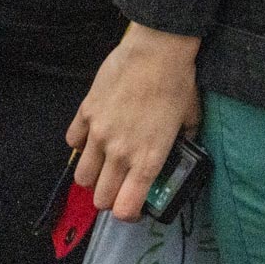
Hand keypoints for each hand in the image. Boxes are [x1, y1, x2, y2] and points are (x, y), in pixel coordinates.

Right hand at [66, 24, 201, 221]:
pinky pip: (73, 142)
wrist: (157, 49)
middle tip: (119, 186)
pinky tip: (93, 137)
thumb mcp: (191, 116)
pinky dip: (80, 145)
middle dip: (109, 198)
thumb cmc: (179, 81)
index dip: (129, 214)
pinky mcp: (86, 113)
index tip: (134, 208)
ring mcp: (99, 134)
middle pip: (100, 199)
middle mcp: (119, 153)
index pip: (126, 207)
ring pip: (82, 177)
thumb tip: (184, 145)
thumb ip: (185, 138)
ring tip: (104, 165)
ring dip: (92, 177)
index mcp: (148, 158)